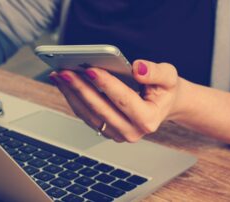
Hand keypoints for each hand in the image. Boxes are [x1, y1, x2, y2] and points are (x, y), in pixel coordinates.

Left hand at [50, 60, 180, 142]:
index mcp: (148, 119)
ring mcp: (116, 133)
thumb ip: (156, 72)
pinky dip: (73, 98)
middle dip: (81, 89)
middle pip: (100, 109)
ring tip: (59, 75)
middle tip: (65, 71)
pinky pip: (85, 115)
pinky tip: (64, 84)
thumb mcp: (169, 77)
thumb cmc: (164, 91)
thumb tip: (137, 69)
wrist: (162, 105)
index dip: (106, 84)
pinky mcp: (105, 130)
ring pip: (88, 114)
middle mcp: (131, 131)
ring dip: (71, 94)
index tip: (90, 69)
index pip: (123, 100)